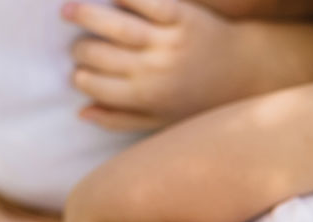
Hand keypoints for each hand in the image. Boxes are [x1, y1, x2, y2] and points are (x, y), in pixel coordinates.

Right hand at [64, 0, 251, 130]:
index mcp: (147, 97)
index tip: (77, 70)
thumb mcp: (163, 120)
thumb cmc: (200, 100)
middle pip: (100, 55)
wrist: (246, 71)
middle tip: (76, 45)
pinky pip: (146, 2)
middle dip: (80, 49)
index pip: (95, 85)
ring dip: (87, 16)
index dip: (80, 76)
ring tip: (66, 10)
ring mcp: (169, 41)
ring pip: (117, 26)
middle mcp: (155, 69)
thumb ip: (121, 119)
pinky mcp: (183, 16)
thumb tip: (81, 112)